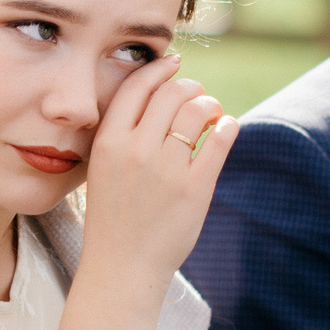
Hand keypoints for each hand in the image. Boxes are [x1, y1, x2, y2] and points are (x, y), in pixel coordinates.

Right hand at [79, 52, 236, 286]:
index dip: (159, 69)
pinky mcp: (195, 188)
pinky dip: (227, 126)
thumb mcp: (102, 169)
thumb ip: (124, 135)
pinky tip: (225, 129)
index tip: (174, 63)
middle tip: (198, 95)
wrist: (121, 266)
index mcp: (108, 142)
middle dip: (190, 86)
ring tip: (212, 115)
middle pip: (171, 92)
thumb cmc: (113, 217)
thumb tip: (161, 98)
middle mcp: (136, 150)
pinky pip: (219, 139)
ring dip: (210, 105)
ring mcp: (166, 169)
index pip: (137, 87)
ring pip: (198, 110)